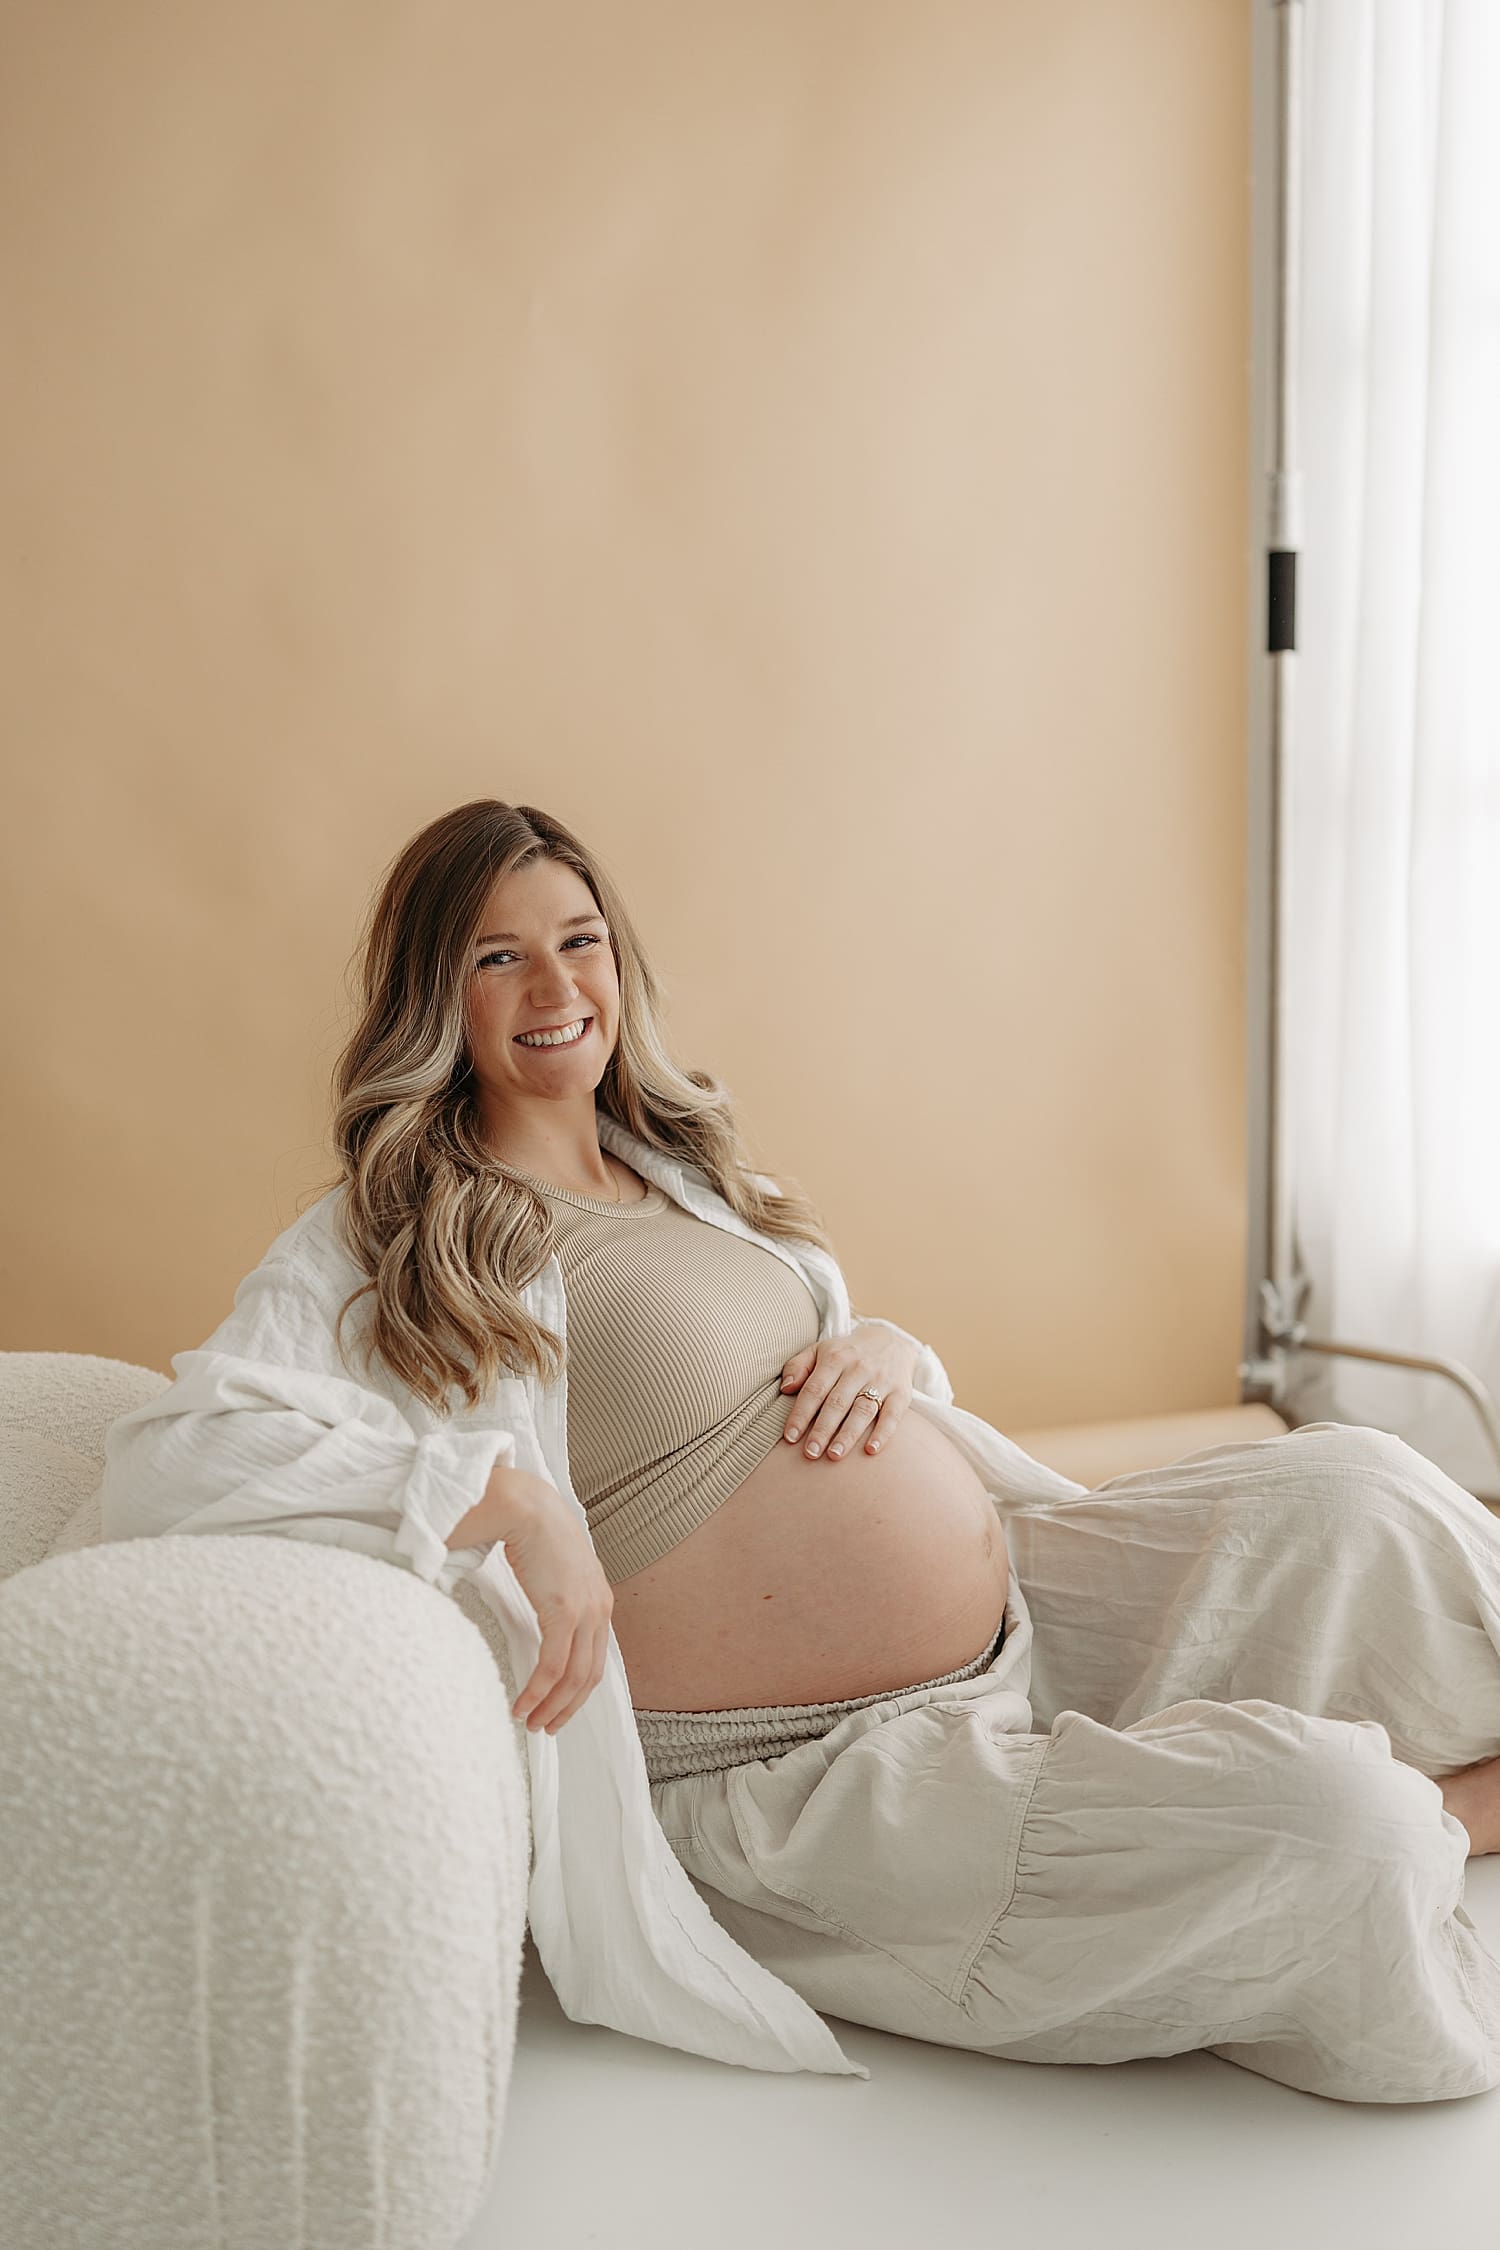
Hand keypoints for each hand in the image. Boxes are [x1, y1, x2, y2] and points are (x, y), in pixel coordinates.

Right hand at [495, 1470, 615, 1734]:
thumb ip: (556, 1595)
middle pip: (589, 1675)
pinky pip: (553, 1666)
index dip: (577, 1689)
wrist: (525, 1506)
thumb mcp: (554, 1569)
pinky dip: (538, 1692)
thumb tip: (540, 1617)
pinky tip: (522, 1706)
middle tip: (545, 1726)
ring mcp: (585, 1611)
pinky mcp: (564, 1612)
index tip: (557, 1707)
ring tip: (530, 1722)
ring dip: (551, 1707)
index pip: (595, 1657)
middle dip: (567, 1707)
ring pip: (574, 1678)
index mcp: (599, 1599)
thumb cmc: (532, 1531)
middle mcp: (599, 1608)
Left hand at [779, 1325, 920, 1462]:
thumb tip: (785, 1388)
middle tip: (810, 1453)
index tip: (790, 1437)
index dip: (801, 1414)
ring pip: (863, 1410)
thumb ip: (798, 1366)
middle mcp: (858, 1368)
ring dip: (848, 1434)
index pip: (814, 1389)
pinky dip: (883, 1433)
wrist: (890, 1340)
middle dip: (822, 1429)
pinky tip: (871, 1450)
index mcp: (835, 1358)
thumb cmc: (846, 1353)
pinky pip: (892, 1415)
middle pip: (837, 1402)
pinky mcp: (901, 1393)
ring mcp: (881, 1381)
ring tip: (834, 1455)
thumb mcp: (820, 1350)